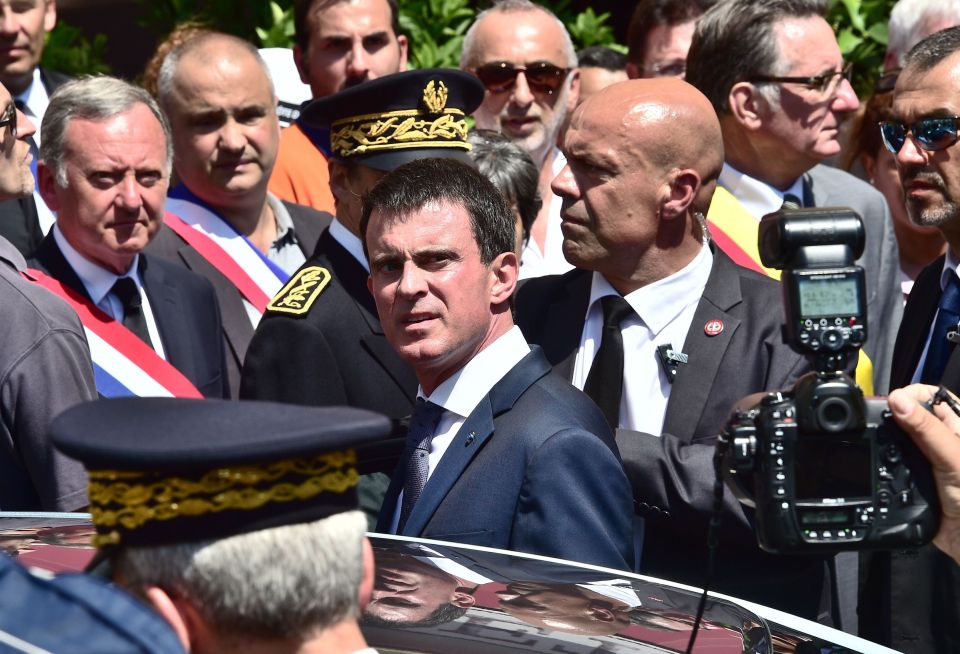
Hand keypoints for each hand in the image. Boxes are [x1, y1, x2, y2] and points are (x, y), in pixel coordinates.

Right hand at [889, 384, 959, 564]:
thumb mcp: (953, 458)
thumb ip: (926, 430)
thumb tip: (897, 399)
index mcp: (957, 427)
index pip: (930, 396)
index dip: (909, 395)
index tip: (890, 405)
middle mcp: (942, 441)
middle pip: (908, 416)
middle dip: (891, 418)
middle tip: (875, 426)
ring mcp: (927, 461)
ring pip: (896, 441)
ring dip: (884, 443)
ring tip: (873, 444)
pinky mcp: (913, 480)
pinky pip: (890, 466)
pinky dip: (881, 465)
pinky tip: (877, 466)